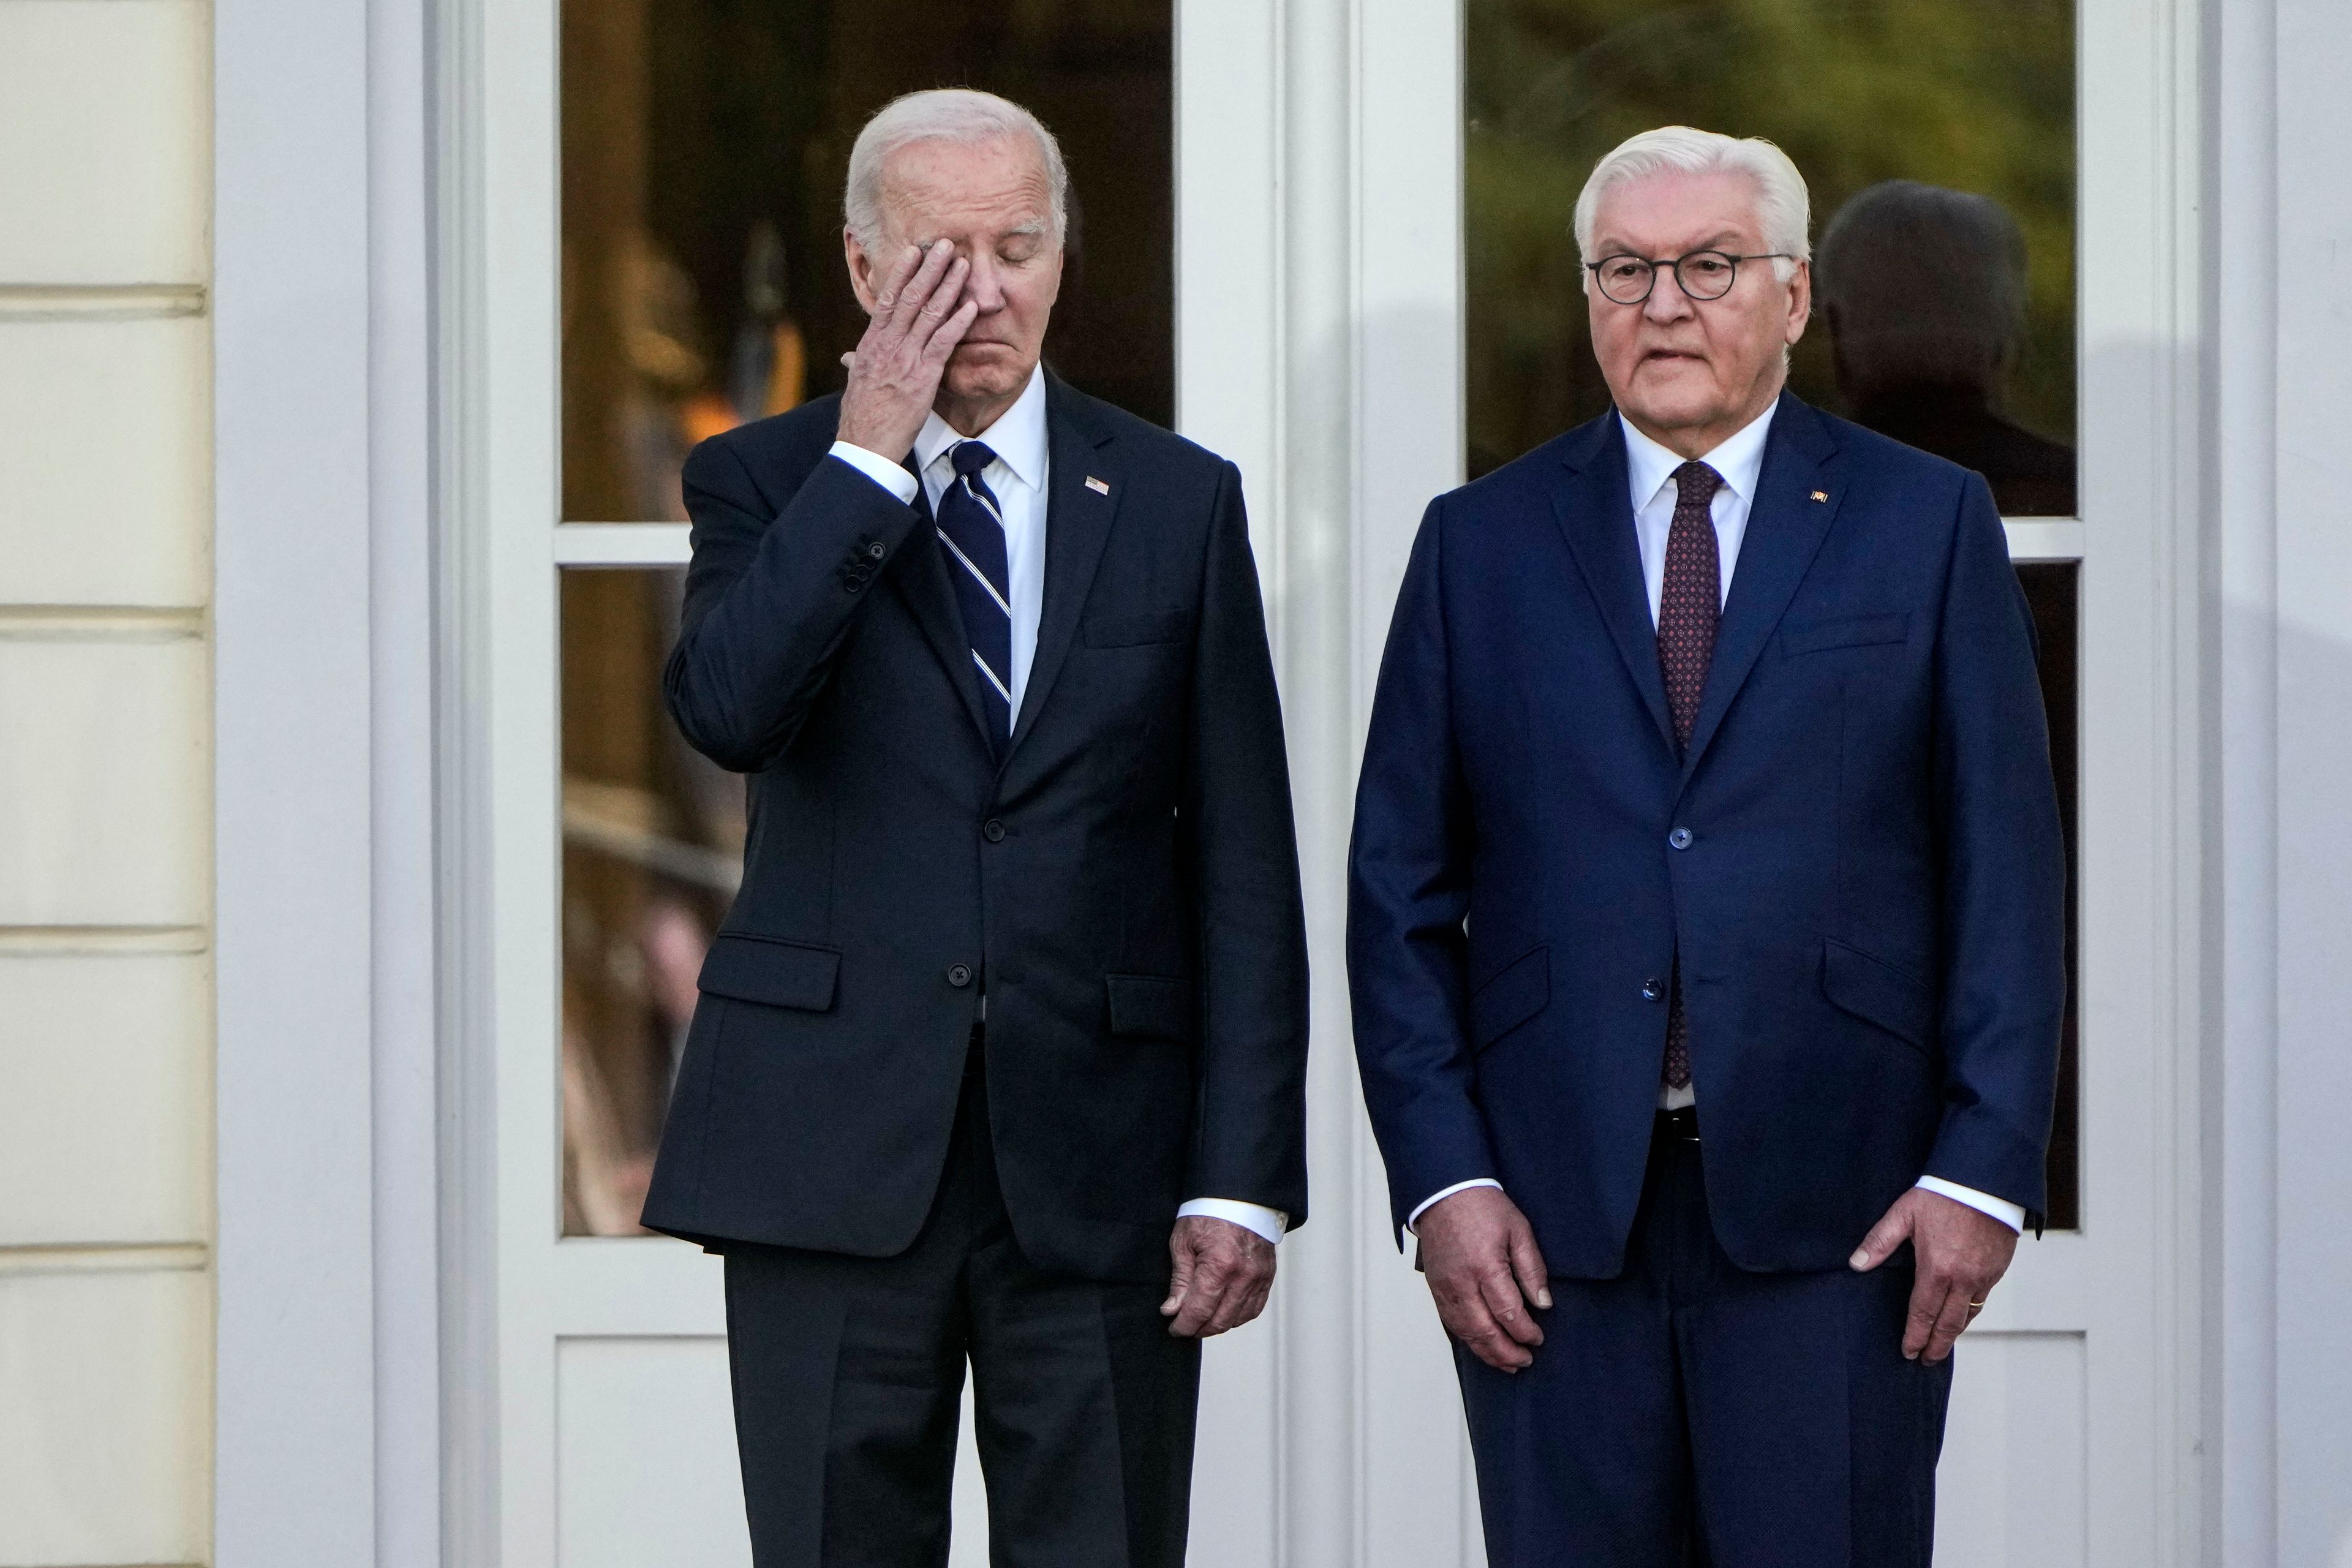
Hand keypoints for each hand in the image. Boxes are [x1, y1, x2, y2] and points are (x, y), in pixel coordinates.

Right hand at [835, 240, 978, 459]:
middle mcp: (886, 346)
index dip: (901, 273)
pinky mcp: (921, 377)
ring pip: (927, 314)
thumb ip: (857, 365)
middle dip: (927, 268)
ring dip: (947, 286)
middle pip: (908, 298)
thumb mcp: (856, 384)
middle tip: (943, 243)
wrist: (863, 445)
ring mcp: (904, 359)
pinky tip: (970, 305)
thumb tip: (850, 358)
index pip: (886, 300)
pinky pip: (942, 343)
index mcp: (870, 345)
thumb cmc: (861, 419)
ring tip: (961, 263)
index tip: (913, 251)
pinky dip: (957, 322)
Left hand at [1161, 1216, 1276, 1337]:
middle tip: (1185, 1326)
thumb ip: (1180, 1281)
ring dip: (1218, 1324)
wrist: (1239, 1196)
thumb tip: (1172, 1310)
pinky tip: (1224, 1311)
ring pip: (1238, 1319)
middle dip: (1200, 1329)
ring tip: (1203, 1319)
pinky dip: (1238, 1316)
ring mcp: (1259, 1277)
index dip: (1184, 1325)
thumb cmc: (1209, 1213)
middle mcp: (1244, 1275)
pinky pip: (1254, 1308)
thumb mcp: (1183, 1242)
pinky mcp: (1267, 1275)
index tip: (1174, 1328)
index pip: (1200, 1311)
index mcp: (1219, 1265)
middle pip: (1220, 1321)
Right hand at [1416, 1186, 1550, 1371]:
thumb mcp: (1519, 1230)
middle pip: (1485, 1332)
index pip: (1509, 1314)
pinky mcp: (1435, 1289)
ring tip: (1507, 1363)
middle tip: (1525, 1360)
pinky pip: (1451, 1323)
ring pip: (1466, 1333)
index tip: (1538, 1339)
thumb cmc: (1482, 1207)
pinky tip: (1482, 1346)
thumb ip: (1532, 1269)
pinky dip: (1469, 1340)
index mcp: (1486, 1267)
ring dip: (1487, 1353)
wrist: (1444, 1193)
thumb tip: (1544, 1303)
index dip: (1526, 1332)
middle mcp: (1462, 1283)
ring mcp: (1445, 1288)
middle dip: (1508, 1352)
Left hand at [1850, 1186, 2018, 1363]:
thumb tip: (1856, 1263)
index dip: (1915, 1335)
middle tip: (1926, 1361)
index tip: (1908, 1351)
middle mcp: (1963, 1279)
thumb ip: (1879, 1241)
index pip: (1922, 1313)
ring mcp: (1984, 1276)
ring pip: (1968, 1315)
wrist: (1985, 1182)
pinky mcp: (1998, 1270)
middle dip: (1936, 1345)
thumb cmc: (1944, 1194)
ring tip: (1942, 1344)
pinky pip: (1982, 1300)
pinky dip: (1970, 1313)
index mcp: (1936, 1269)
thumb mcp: (1904, 1213)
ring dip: (1954, 1333)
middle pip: (1948, 1324)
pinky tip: (1961, 1316)